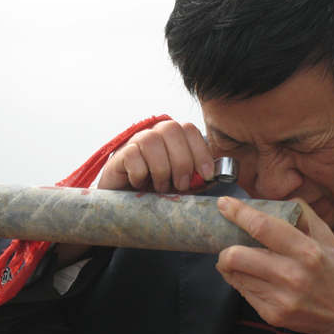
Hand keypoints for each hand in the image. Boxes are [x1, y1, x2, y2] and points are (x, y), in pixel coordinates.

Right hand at [98, 120, 213, 192]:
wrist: (126, 204)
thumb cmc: (157, 191)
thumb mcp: (181, 184)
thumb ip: (196, 177)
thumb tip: (214, 176)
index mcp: (173, 137)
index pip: (189, 129)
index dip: (200, 151)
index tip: (206, 175)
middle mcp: (154, 133)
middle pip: (171, 130)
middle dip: (181, 161)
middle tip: (181, 186)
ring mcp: (135, 142)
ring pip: (151, 140)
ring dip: (161, 169)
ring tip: (161, 187)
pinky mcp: (119, 154)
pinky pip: (132, 155)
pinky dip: (140, 173)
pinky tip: (139, 184)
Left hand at [215, 196, 333, 333]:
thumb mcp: (328, 238)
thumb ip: (303, 215)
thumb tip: (278, 199)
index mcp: (306, 251)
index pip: (262, 227)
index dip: (238, 213)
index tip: (224, 204)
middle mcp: (292, 275)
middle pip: (236, 256)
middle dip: (224, 249)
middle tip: (228, 244)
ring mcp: (280, 298)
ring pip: (235, 275)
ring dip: (230, 266)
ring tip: (240, 261)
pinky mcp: (272, 314)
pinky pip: (243, 292)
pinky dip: (242, 282)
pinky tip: (253, 278)